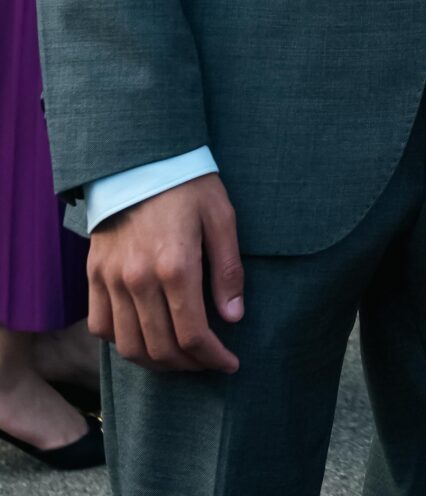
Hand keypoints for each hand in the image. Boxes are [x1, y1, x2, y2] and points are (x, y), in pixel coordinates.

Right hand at [87, 173, 243, 375]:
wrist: (139, 157)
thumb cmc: (188, 183)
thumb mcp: (222, 217)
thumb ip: (228, 270)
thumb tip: (233, 318)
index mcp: (176, 266)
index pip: (193, 334)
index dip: (213, 358)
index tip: (229, 363)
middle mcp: (139, 279)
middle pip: (161, 349)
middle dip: (189, 366)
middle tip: (208, 363)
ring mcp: (112, 279)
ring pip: (129, 346)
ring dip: (156, 363)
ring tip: (179, 358)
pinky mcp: (94, 274)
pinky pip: (100, 327)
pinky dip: (122, 343)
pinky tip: (143, 338)